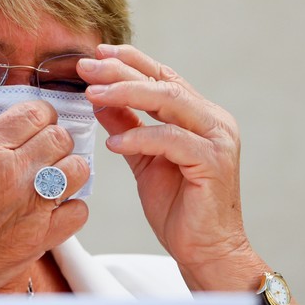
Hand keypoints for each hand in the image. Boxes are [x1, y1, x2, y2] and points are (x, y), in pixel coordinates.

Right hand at [0, 100, 89, 292]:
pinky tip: (52, 211)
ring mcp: (28, 205)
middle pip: (60, 137)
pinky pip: (78, 212)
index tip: (36, 126)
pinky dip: (70, 209)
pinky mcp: (39, 238)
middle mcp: (10, 172)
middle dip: (55, 142)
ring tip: (51, 180)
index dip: (40, 116)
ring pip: (77, 169)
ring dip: (67, 171)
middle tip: (43, 154)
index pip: (34, 113)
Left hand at [80, 44, 263, 290]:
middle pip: (163, 82)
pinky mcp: (214, 161)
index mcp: (199, 116)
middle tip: (86, 67)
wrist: (206, 251)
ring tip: (93, 95)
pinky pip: (171, 139)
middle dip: (121, 71)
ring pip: (170, 101)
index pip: (163, 77)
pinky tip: (113, 143)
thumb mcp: (144, 161)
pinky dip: (140, 137)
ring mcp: (217, 139)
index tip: (96, 54)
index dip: (130, 61)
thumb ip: (128, 128)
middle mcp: (213, 120)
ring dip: (127, 95)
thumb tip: (100, 101)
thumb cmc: (179, 209)